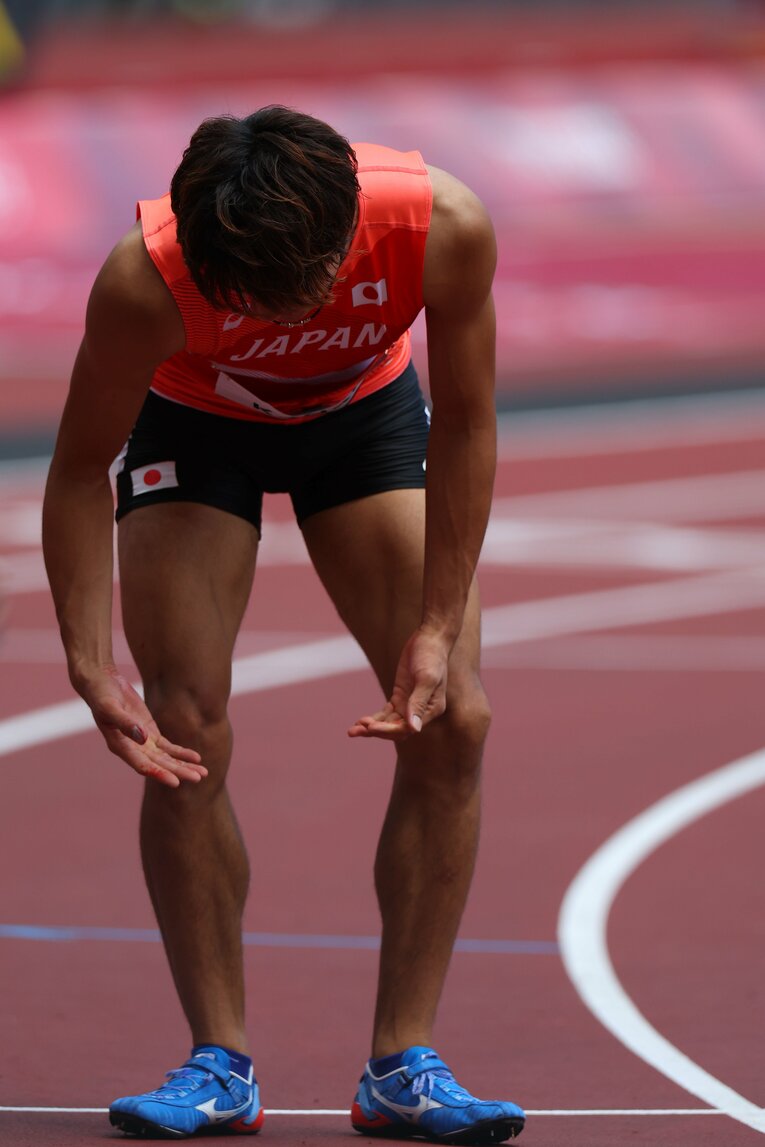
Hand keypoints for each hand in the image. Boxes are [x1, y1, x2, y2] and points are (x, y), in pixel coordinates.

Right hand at [82, 668, 206, 787]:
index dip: (160, 774)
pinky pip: (167, 747)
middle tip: (199, 778)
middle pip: (159, 765)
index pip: (143, 765)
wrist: (101, 684)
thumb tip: (142, 739)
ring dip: (183, 766)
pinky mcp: (149, 732)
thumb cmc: (101, 695)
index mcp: (120, 746)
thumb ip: (125, 723)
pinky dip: (181, 753)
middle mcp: (132, 749)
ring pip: (166, 759)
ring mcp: (142, 742)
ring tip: (203, 773)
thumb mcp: (110, 707)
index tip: (176, 782)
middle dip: (179, 772)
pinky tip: (195, 758)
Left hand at [348, 628, 448, 740]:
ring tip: (352, 731)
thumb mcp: (426, 679)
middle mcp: (421, 712)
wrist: (430, 639)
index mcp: (431, 710)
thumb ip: (419, 703)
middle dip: (376, 731)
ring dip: (372, 728)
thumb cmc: (432, 657)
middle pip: (396, 730)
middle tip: (356, 730)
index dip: (388, 730)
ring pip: (389, 723)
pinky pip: (386, 714)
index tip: (370, 726)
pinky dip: (374, 718)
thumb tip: (413, 728)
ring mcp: (409, 705)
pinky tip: (360, 722)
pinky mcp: (400, 697)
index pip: (407, 728)